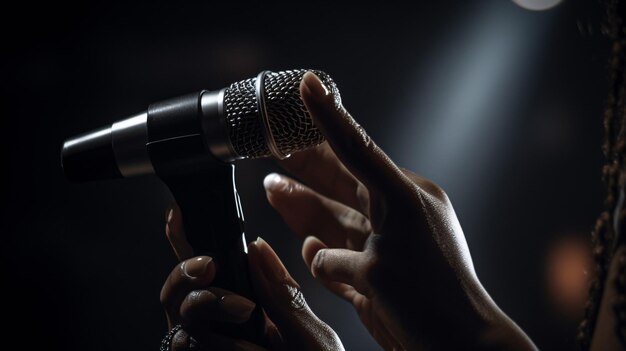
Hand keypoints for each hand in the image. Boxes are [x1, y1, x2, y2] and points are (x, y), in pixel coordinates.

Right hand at [159, 206, 343, 350]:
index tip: (181, 215)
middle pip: (177, 293)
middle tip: (211, 267)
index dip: (188, 243)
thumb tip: (257, 247)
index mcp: (246, 312)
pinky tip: (247, 348)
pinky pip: (183, 348)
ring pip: (178, 323)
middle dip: (188, 274)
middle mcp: (220, 334)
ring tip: (245, 314)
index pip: (209, 273)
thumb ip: (282, 295)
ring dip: (208, 309)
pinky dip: (222, 345)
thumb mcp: (309, 337)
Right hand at [261, 71, 537, 349]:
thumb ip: (336, 259)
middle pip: (343, 182)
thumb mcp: (377, 273)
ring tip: (272, 185)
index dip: (328, 119)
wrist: (460, 346)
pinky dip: (324, 251)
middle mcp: (397, 216)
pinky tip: (306, 243)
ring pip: (338, 218)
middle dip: (307, 166)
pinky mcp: (380, 275)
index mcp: (405, 199)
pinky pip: (344, 254)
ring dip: (305, 205)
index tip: (308, 87)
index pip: (357, 150)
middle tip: (274, 146)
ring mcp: (388, 246)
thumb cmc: (432, 303)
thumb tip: (314, 252)